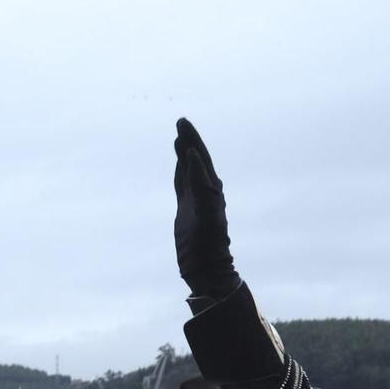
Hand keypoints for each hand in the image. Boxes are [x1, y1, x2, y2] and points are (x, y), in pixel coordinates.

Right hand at [173, 118, 238, 298]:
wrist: (206, 266)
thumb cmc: (208, 242)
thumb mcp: (205, 210)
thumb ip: (200, 182)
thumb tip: (192, 154)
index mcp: (211, 188)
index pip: (200, 157)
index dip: (192, 139)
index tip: (182, 124)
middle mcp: (205, 191)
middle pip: (195, 159)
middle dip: (189, 140)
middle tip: (180, 122)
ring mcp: (195, 200)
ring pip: (188, 170)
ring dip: (183, 153)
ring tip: (177, 136)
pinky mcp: (187, 210)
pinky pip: (182, 185)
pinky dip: (179, 172)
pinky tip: (178, 164)